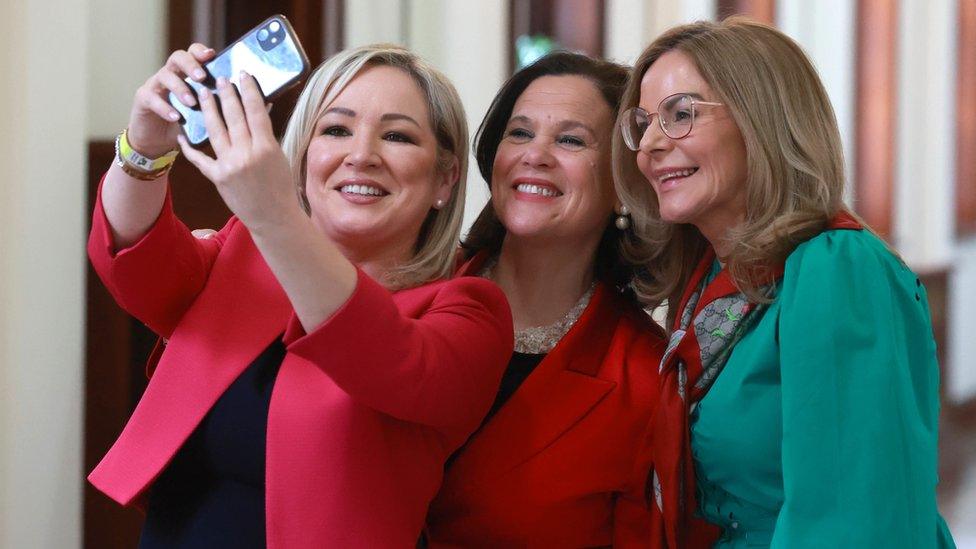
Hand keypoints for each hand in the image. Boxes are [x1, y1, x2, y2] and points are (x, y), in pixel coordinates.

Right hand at [128, 43, 215, 157]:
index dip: (200, 51)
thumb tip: (242, 103)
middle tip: (201, 77)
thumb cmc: (185, 124)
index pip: (192, 53)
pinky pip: (151, 98)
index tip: (212, 55)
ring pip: (164, 76)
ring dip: (179, 88)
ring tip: (191, 102)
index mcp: (186, 73)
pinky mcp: (143, 99)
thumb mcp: (203, 112)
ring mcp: (155, 84)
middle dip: (190, 65)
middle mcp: (171, 74)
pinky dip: (164, 107)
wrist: (157, 140)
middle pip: (177, 58)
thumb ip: (216, 104)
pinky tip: (175, 117)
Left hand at [178, 72, 301, 231]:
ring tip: (203, 94)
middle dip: (226, 94)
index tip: (242, 74)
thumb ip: (266, 133)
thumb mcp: (279, 156)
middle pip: (233, 117)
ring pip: (215, 131)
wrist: (273, 217)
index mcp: (266, 148)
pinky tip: (184, 134)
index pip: (255, 111)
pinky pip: (200, 158)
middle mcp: (247, 154)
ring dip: (208, 110)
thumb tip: (260, 109)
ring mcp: (230, 166)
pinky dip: (191, 146)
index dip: (248, 90)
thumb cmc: (280, 186)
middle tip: (219, 79)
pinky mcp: (217, 178)